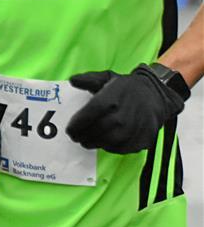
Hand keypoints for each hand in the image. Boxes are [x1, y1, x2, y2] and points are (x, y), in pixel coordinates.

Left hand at [66, 66, 186, 153]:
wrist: (157, 96)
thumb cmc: (128, 88)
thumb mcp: (107, 77)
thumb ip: (88, 79)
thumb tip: (72, 81)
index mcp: (110, 100)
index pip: (87, 116)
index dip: (76, 125)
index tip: (70, 130)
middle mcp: (121, 116)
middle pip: (95, 131)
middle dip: (82, 136)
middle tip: (77, 137)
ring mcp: (132, 130)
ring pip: (106, 142)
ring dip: (94, 143)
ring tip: (88, 141)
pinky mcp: (141, 140)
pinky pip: (120, 149)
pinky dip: (110, 147)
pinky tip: (105, 142)